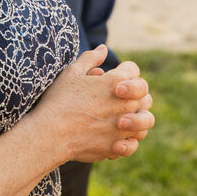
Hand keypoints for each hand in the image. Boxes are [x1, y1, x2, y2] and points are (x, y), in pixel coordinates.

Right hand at [32, 45, 154, 163]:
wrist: (51, 133)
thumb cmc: (60, 99)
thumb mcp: (72, 72)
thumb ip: (91, 58)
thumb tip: (103, 48)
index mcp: (117, 82)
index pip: (133, 69)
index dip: (124, 69)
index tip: (111, 75)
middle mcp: (126, 104)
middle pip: (144, 95)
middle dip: (134, 94)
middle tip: (116, 97)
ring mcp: (124, 127)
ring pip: (145, 121)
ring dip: (136, 118)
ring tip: (120, 119)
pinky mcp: (117, 146)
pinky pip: (133, 144)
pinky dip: (127, 141)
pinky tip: (114, 137)